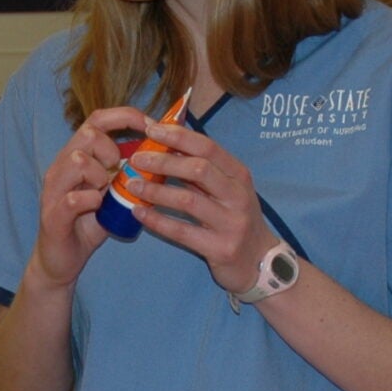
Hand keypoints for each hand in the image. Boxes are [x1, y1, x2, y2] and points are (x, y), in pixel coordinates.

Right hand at [31, 106, 147, 288]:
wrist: (61, 261)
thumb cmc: (88, 223)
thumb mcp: (114, 193)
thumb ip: (131, 174)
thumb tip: (165, 157)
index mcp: (77, 156)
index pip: (98, 120)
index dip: (126, 116)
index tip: (151, 126)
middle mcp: (61, 166)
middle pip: (88, 134)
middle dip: (113, 149)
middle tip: (119, 172)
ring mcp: (54, 190)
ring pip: (77, 160)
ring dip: (100, 174)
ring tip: (105, 193)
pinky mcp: (53, 215)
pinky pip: (72, 198)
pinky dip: (90, 200)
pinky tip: (98, 206)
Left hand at [122, 119, 275, 293]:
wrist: (259, 261)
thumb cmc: (235, 219)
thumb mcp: (226, 191)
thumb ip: (201, 172)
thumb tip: (166, 146)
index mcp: (239, 175)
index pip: (208, 147)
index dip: (178, 136)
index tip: (151, 129)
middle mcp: (238, 196)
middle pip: (199, 169)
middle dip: (164, 161)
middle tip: (136, 159)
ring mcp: (231, 223)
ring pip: (188, 200)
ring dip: (156, 190)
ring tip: (132, 185)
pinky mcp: (220, 248)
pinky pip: (182, 232)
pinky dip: (157, 221)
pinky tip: (139, 212)